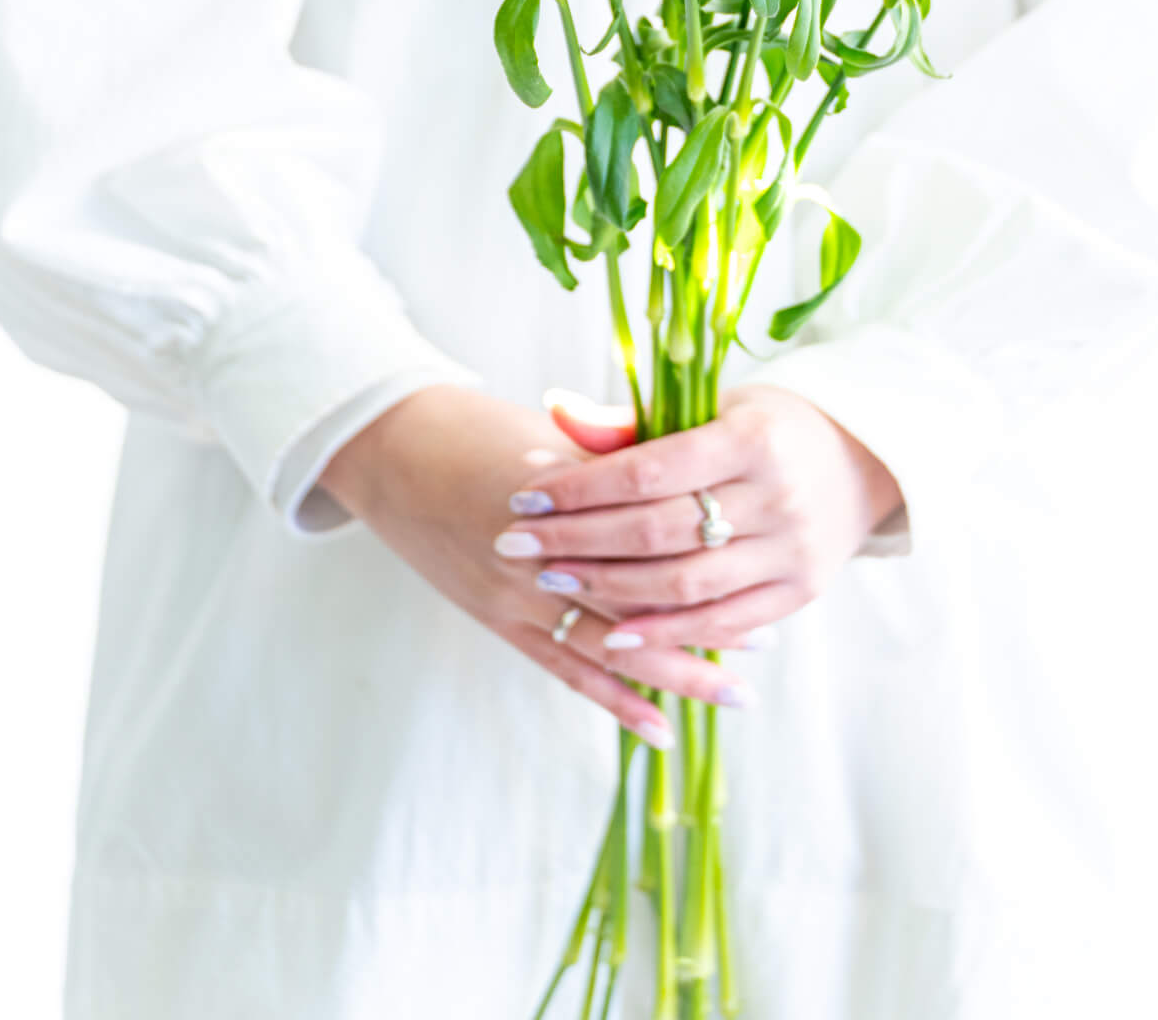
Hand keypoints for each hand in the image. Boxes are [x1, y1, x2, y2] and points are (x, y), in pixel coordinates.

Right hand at [317, 387, 758, 747]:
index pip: (648, 536)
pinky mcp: (498, 620)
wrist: (394, 452)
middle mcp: (540, 553)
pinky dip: (615, 699)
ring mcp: (515, 595)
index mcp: (561, 494)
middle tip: (763, 648)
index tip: (758, 569)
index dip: (705, 556)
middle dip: (703, 626)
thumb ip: (621, 461)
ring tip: (731, 693)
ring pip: (609, 644)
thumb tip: (696, 479)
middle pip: (637, 599)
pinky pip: (565, 669)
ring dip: (673, 671)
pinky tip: (658, 725)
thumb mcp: (556, 436)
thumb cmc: (481, 431)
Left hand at [496, 383, 905, 655]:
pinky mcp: (800, 592)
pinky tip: (615, 635)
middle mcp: (776, 496)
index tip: (524, 494)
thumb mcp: (712, 407)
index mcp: (752, 437)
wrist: (863, 461)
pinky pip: (723, 622)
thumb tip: (555, 410)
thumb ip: (635, 423)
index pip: (649, 470)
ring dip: (608, 589)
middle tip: (516, 542)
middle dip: (578, 539)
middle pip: (658, 531)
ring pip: (684, 584)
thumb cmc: (769, 426)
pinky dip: (666, 634)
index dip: (582, 487)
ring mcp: (791, 551)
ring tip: (551, 578)